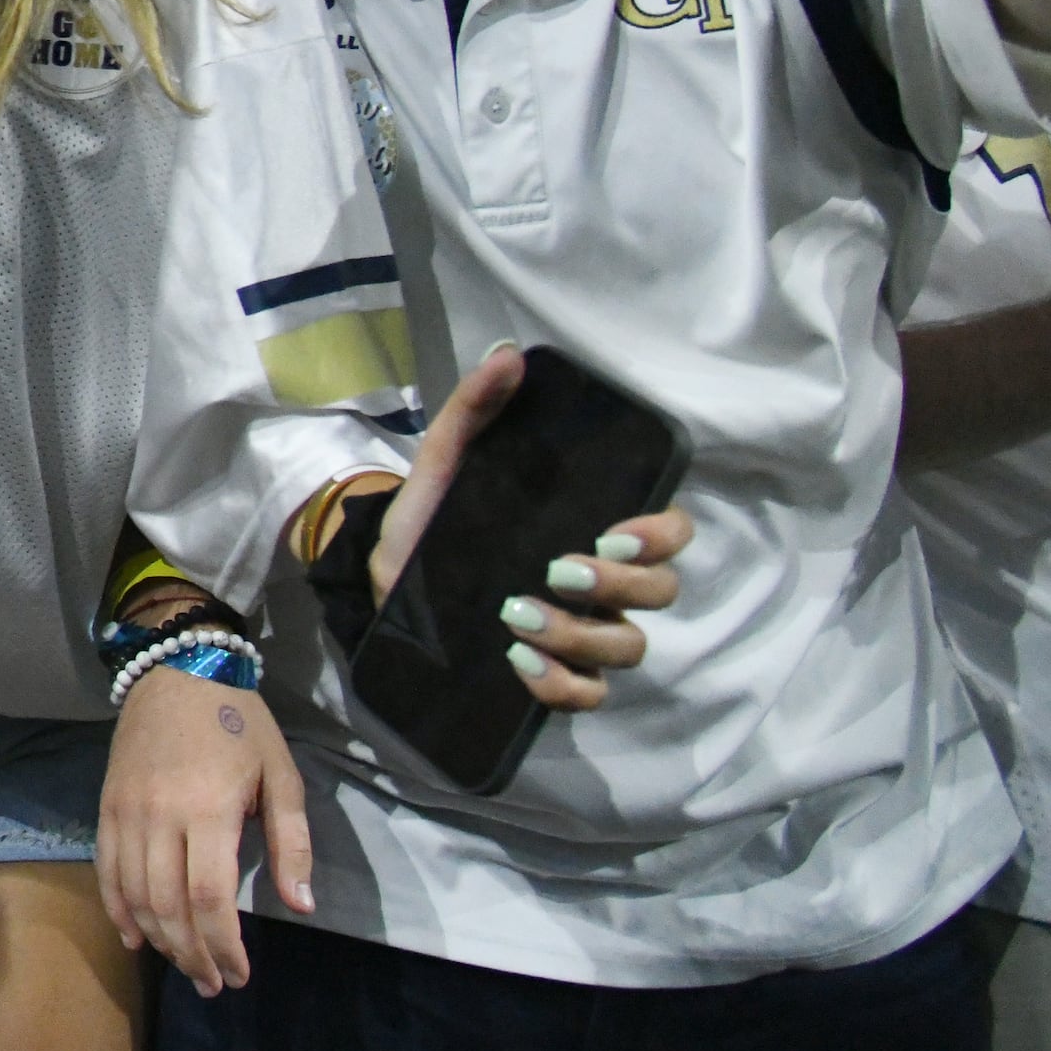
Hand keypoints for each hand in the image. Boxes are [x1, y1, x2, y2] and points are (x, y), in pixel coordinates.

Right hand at [98, 666, 312, 994]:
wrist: (179, 668)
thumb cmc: (240, 722)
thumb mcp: (281, 775)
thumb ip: (291, 843)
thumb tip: (301, 906)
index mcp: (209, 809)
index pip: (209, 898)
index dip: (223, 945)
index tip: (240, 975)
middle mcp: (160, 815)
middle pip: (168, 906)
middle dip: (192, 954)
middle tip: (214, 984)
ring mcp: (127, 811)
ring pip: (134, 894)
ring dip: (159, 940)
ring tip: (185, 966)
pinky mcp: (107, 805)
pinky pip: (106, 869)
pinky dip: (118, 908)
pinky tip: (136, 937)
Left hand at [364, 349, 690, 711]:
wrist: (381, 582)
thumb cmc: (431, 521)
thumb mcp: (443, 462)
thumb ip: (473, 409)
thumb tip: (508, 355)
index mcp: (591, 531)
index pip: (669, 534)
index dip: (661, 537)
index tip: (610, 533)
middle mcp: (600, 587)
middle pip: (660, 593)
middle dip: (618, 585)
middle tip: (556, 570)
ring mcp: (581, 635)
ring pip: (627, 647)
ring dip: (578, 634)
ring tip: (515, 615)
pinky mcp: (552, 678)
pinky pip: (589, 695)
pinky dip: (563, 685)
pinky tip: (521, 663)